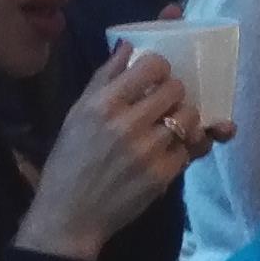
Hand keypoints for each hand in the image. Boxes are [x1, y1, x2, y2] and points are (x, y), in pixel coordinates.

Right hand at [18, 47, 206, 260]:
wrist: (70, 214)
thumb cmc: (70, 160)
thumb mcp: (77, 113)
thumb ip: (105, 77)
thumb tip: (128, 45)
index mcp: (103, 104)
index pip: (152, 66)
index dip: (161, 67)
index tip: (158, 75)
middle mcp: (127, 124)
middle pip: (177, 89)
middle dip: (174, 93)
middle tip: (164, 102)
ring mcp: (148, 151)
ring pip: (189, 117)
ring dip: (183, 119)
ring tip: (168, 126)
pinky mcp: (163, 175)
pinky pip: (189, 149)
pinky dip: (182, 148)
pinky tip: (165, 151)